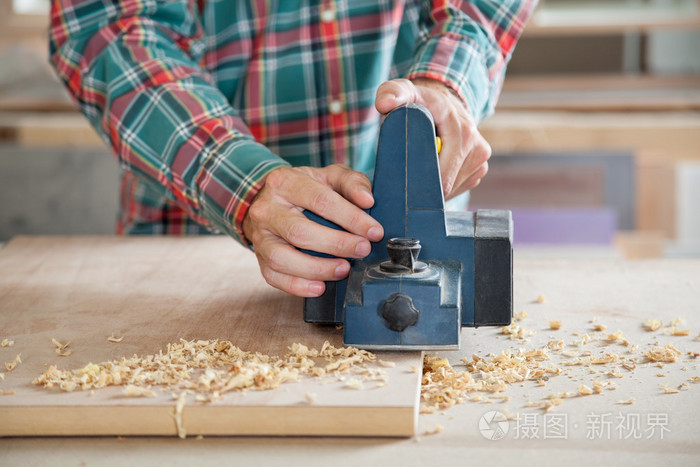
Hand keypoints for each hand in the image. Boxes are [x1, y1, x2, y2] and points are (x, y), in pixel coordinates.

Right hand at [243, 164, 383, 296]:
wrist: (268, 199)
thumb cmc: (305, 189)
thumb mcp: (328, 176)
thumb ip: (352, 182)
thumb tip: (367, 200)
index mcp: (285, 182)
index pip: (321, 200)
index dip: (351, 218)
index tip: (374, 231)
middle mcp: (267, 209)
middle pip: (300, 231)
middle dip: (337, 244)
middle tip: (362, 250)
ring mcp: (260, 236)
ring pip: (283, 258)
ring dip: (317, 268)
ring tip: (343, 269)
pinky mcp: (259, 257)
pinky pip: (273, 277)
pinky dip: (297, 286)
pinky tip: (320, 286)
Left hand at [375, 78, 490, 199]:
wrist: (445, 102)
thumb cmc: (420, 101)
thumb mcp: (404, 92)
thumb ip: (391, 93)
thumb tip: (385, 104)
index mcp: (461, 131)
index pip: (443, 173)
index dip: (421, 184)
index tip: (403, 186)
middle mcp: (476, 145)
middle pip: (447, 185)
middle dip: (425, 189)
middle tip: (405, 185)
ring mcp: (481, 158)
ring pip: (453, 189)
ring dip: (434, 189)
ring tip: (419, 174)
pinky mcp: (480, 168)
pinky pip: (459, 187)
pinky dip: (444, 186)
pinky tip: (433, 174)